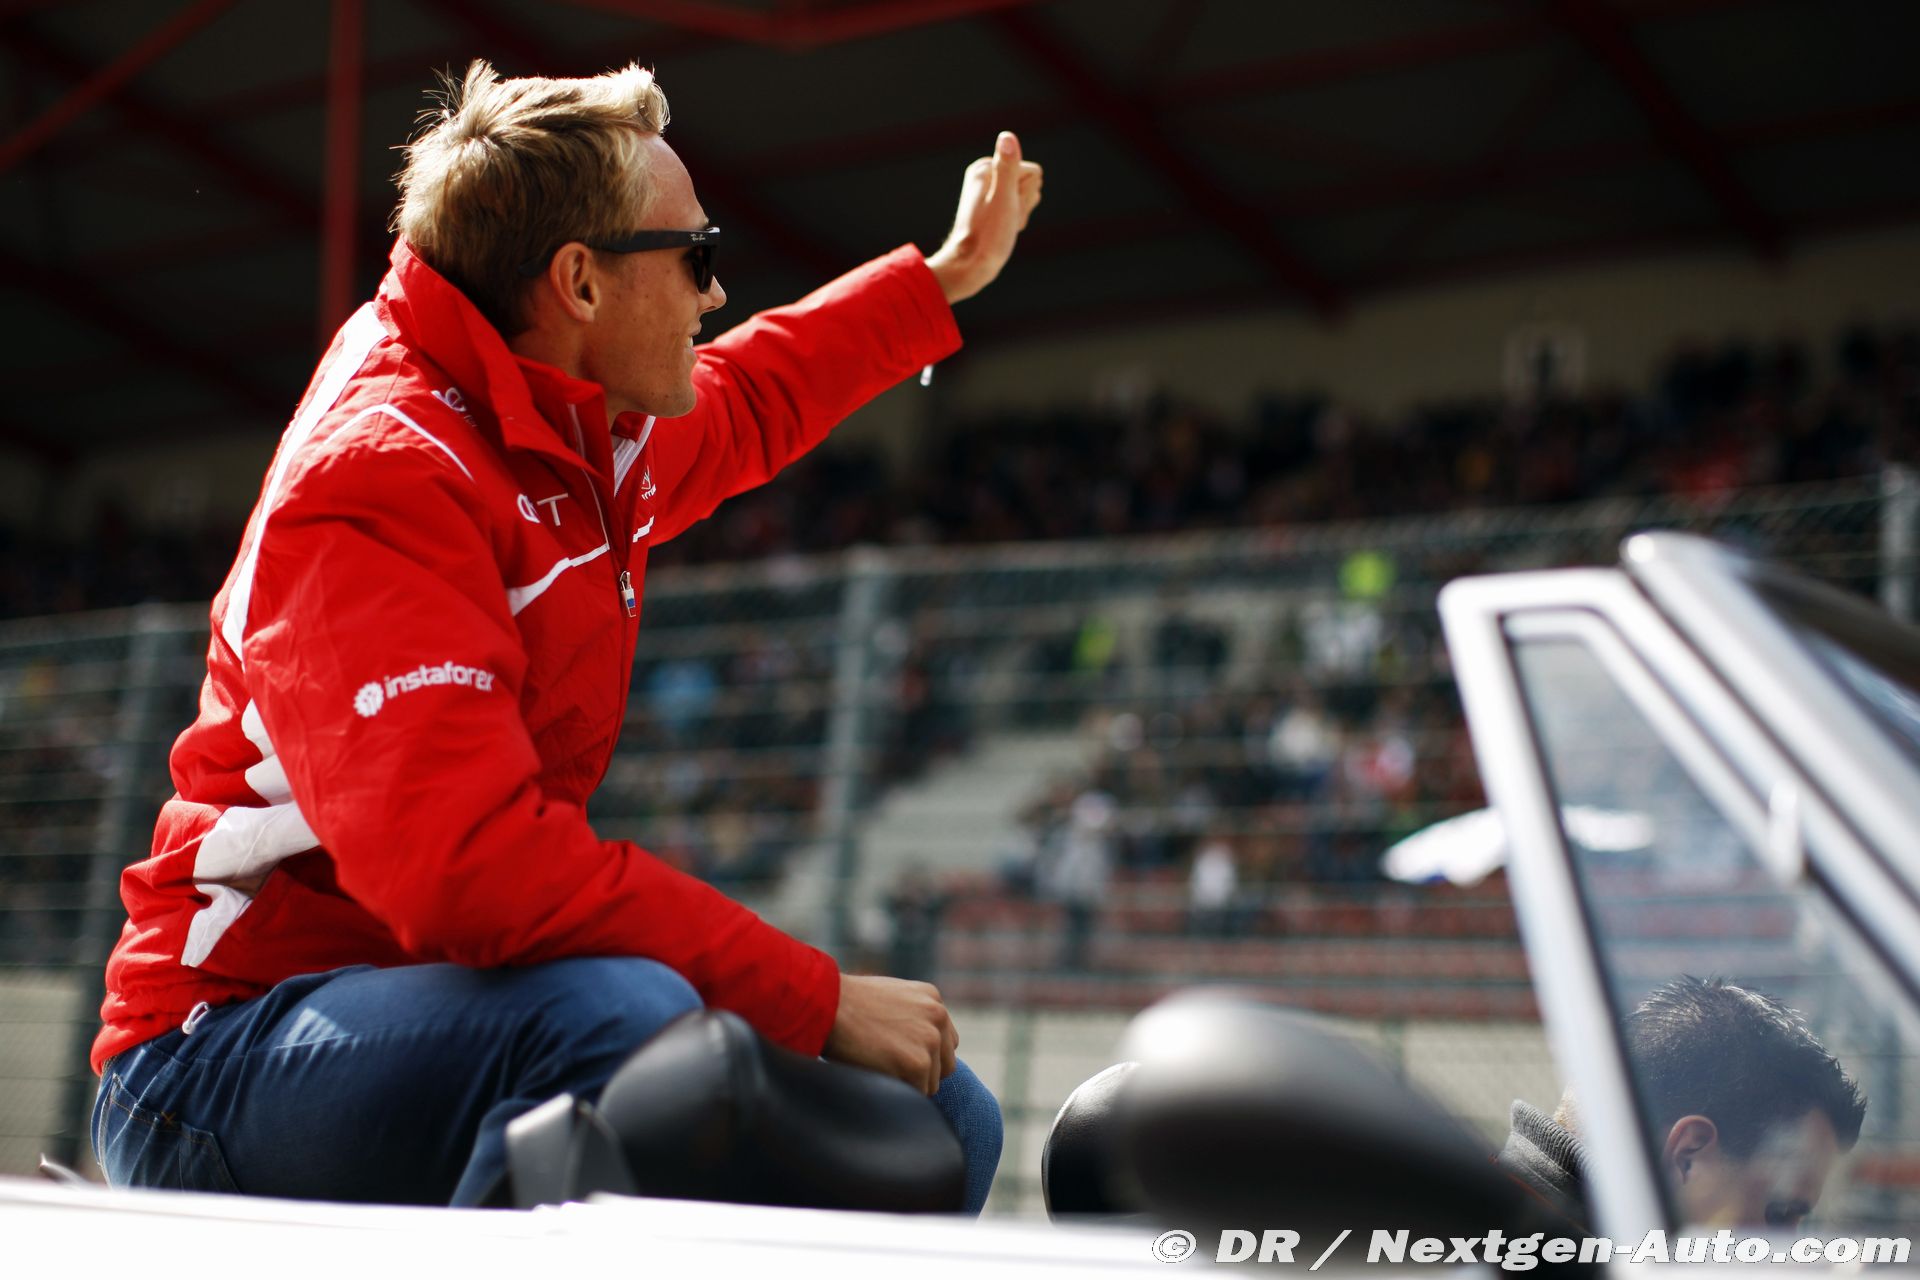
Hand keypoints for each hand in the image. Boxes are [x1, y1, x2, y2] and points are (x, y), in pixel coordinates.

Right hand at [823, 973, 958, 1095]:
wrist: (825, 1005)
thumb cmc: (844, 1004)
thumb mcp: (888, 997)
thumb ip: (910, 1016)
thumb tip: (913, 1044)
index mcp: (931, 998)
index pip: (945, 1041)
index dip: (925, 1055)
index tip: (901, 1058)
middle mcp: (938, 1016)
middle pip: (945, 1064)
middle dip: (922, 1073)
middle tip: (889, 1069)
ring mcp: (930, 1040)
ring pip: (932, 1082)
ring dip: (909, 1084)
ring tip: (878, 1067)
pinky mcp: (918, 1064)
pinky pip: (917, 1094)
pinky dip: (898, 1091)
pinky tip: (877, 1074)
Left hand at [925, 131, 1042, 304]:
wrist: (970, 266)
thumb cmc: (988, 236)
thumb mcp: (1002, 200)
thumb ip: (1007, 167)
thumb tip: (1007, 137)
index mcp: (985, 167)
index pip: (1033, 172)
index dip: (1026, 196)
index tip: (1006, 210)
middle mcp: (987, 174)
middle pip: (1031, 183)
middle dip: (1024, 205)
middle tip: (1004, 221)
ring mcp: (991, 190)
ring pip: (1027, 197)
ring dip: (1021, 215)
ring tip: (1003, 227)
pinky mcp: (994, 205)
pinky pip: (1020, 209)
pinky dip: (1016, 222)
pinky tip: (1003, 231)